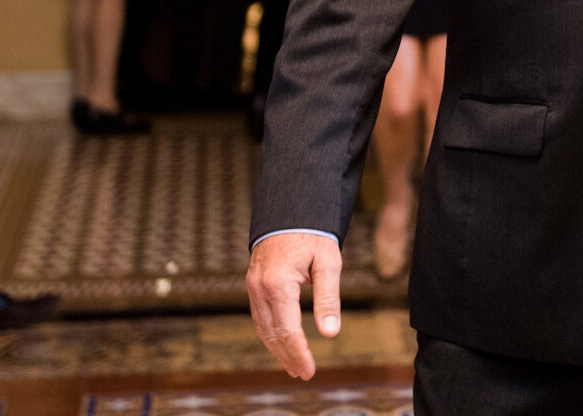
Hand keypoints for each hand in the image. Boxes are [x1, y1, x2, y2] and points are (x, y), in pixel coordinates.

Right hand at [246, 232, 343, 379]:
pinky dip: (269, 333)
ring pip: (262, 327)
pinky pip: (258, 315)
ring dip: (276, 349)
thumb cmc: (313, 235)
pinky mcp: (252, 283)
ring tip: (292, 365)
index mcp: (279, 283)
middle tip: (303, 374)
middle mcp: (260, 287)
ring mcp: (252, 285)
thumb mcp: (328, 263)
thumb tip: (330, 333)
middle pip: (272, 334)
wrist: (291, 209)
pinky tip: (281, 342)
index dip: (299, 353)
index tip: (310, 370)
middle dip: (288, 356)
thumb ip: (328, 299)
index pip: (288, 330)